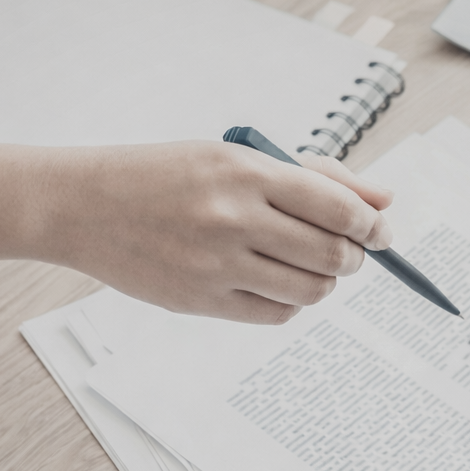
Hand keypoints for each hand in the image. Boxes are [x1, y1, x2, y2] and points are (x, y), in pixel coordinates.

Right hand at [40, 142, 392, 322]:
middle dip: (354, 257)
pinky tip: (276, 283)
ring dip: (325, 283)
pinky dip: (291, 302)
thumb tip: (385, 201)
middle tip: (349, 253)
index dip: (371, 225)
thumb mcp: (236, 156)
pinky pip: (276, 313)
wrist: (84, 205)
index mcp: (247, 171)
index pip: (337, 206)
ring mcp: (216, 263)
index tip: (381, 232)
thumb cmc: (168, 175)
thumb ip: (315, 176)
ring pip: (310, 290)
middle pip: (331, 254)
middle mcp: (234, 217)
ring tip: (310, 267)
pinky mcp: (201, 301)